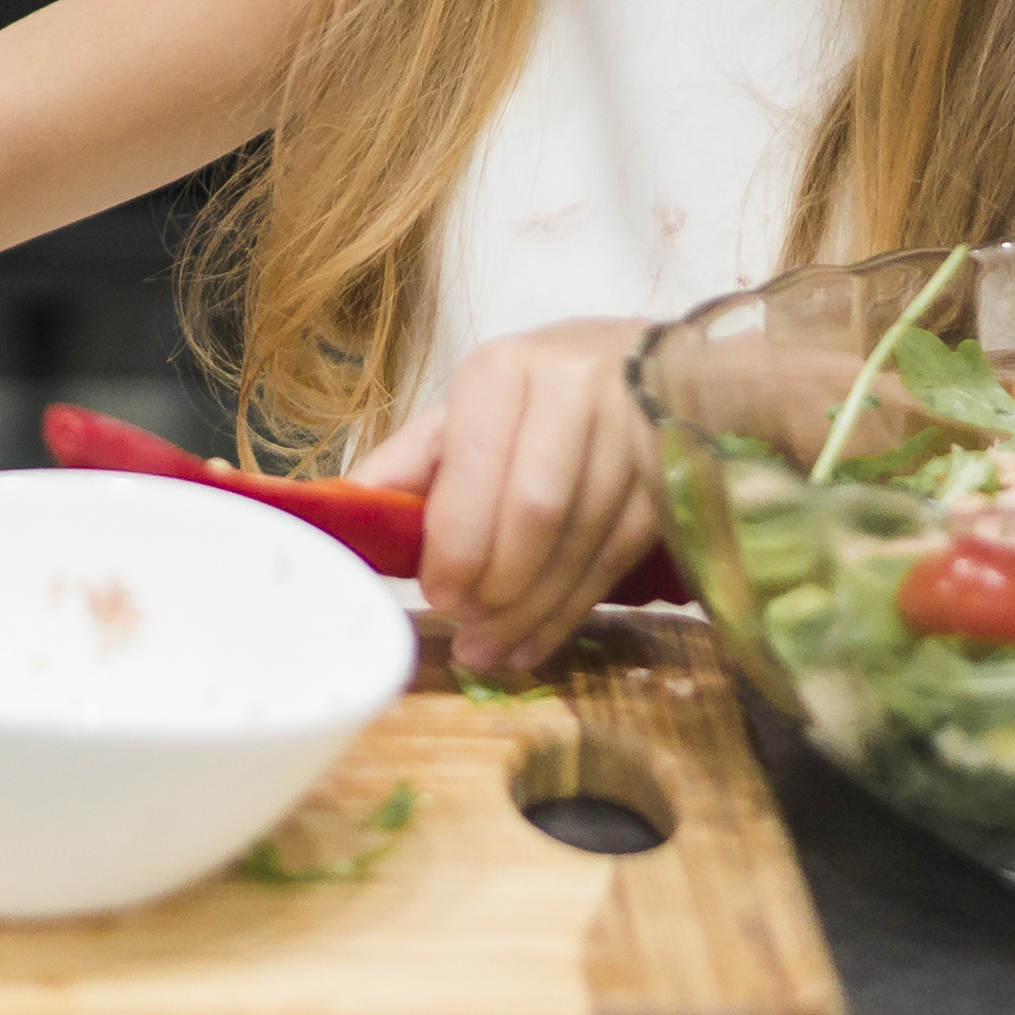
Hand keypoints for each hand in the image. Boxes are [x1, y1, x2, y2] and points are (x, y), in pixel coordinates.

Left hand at [351, 315, 658, 678]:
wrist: (642, 363)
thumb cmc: (532, 394)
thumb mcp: (463, 410)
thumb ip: (410, 462)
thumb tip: (345, 511)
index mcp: (505, 371)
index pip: (481, 470)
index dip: (459, 545)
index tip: (437, 595)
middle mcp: (575, 392)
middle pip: (537, 513)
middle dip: (497, 586)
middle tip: (466, 629)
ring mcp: (633, 435)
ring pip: (580, 543)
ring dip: (532, 612)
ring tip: (492, 650)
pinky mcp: (669, 479)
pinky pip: (615, 560)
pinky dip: (570, 611)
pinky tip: (535, 641)